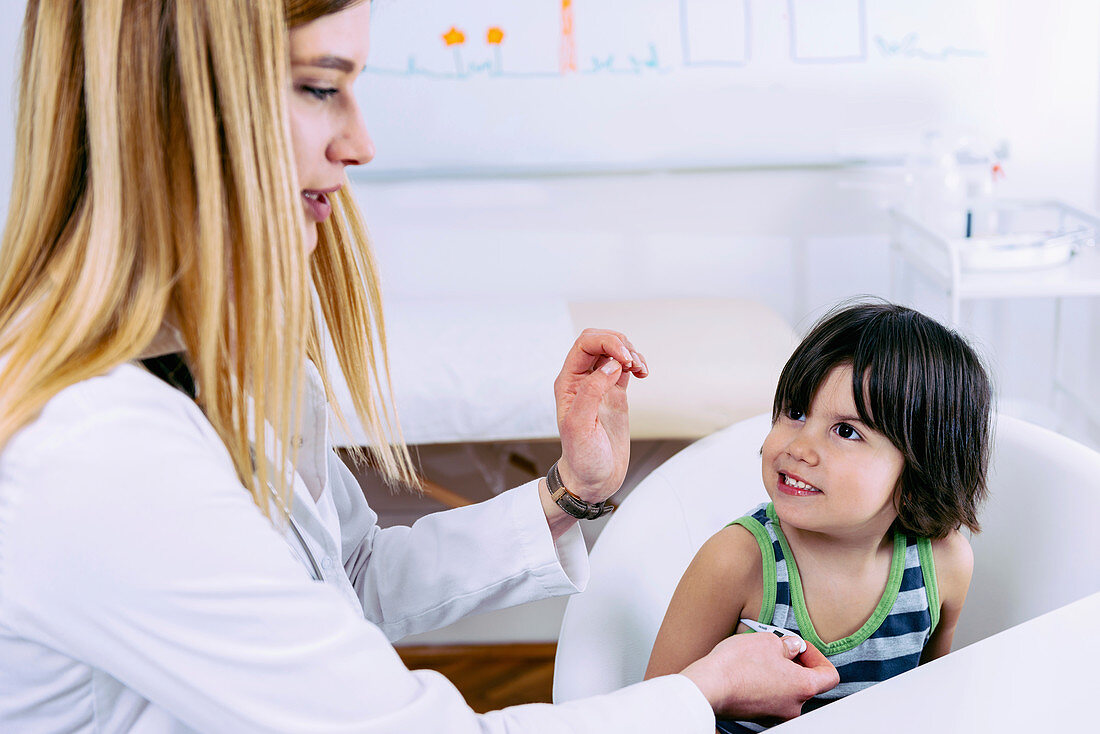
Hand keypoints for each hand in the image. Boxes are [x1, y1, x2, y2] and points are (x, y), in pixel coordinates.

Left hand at [553, 329, 647, 502]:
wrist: (593, 479)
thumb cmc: (581, 458)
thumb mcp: (580, 426)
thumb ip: (592, 392)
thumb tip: (611, 365)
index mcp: (568, 383)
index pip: (585, 345)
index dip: (606, 343)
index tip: (625, 359)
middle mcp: (582, 380)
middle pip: (598, 341)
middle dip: (619, 343)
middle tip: (633, 362)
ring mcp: (600, 385)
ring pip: (613, 351)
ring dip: (630, 352)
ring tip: (640, 369)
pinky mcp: (615, 394)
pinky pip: (624, 367)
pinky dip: (636, 363)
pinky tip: (642, 372)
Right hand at [680, 633, 838, 721]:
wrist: (709, 685)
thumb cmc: (738, 664)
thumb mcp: (768, 641)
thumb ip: (787, 644)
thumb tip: (791, 647)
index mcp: (803, 687)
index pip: (829, 675)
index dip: (817, 656)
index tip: (800, 647)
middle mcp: (793, 706)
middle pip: (806, 683)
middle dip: (794, 662)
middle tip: (777, 647)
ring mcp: (775, 714)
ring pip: (786, 690)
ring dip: (778, 672)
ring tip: (759, 657)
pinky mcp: (758, 715)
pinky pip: (770, 697)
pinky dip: (764, 683)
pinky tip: (749, 670)